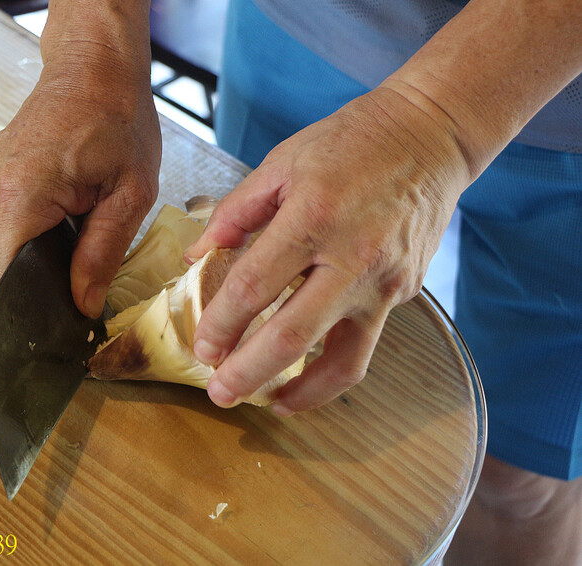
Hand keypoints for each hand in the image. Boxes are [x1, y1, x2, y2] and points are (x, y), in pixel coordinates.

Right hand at [0, 59, 160, 317]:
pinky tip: (67, 218)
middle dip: (43, 281)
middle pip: (7, 265)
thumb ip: (103, 253)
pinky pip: (8, 222)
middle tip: (87, 279)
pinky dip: (36, 231)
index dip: (36, 305)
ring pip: (7, 246)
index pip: (9, 278)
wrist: (94, 66)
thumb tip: (83, 306)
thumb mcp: (129, 193)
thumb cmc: (118, 119)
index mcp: (22, 194)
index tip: (66, 319)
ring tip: (81, 238)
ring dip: (40, 254)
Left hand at [185, 85, 472, 414]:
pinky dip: (333, 369)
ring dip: (301, 391)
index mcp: (313, 216)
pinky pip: (365, 343)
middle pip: (292, 335)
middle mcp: (353, 256)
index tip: (202, 345)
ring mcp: (384, 281)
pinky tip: (307, 375)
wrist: (431, 135)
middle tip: (219, 393)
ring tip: (268, 402)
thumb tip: (195, 256)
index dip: (222, 323)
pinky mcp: (405, 293)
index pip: (254, 287)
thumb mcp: (283, 162)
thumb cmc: (351, 142)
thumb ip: (235, 213)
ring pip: (342, 360)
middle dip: (248, 372)